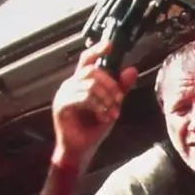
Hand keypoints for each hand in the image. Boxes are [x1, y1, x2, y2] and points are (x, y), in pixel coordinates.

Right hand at [51, 40, 137, 168]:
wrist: (81, 150)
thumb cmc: (93, 129)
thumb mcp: (112, 106)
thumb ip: (121, 88)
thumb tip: (132, 69)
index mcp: (80, 83)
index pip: (87, 60)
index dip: (97, 50)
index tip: (109, 45)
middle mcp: (70, 85)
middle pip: (92, 71)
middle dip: (110, 85)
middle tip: (119, 100)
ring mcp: (63, 95)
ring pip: (90, 84)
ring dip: (106, 99)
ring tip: (112, 113)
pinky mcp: (61, 106)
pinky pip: (83, 98)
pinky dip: (97, 106)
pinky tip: (103, 117)